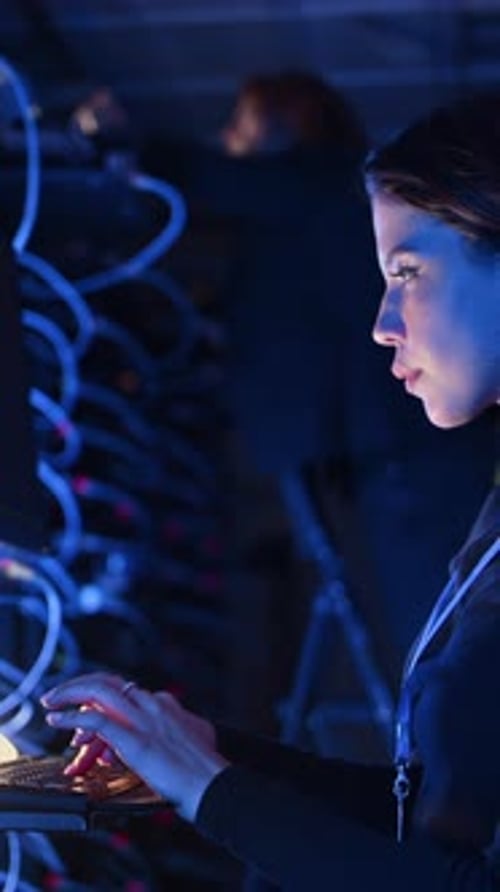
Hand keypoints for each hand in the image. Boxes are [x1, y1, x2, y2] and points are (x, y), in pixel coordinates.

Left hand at [40, 673, 228, 821]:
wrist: (214, 785)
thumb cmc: (205, 770)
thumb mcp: (196, 735)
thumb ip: (179, 725)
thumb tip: (173, 727)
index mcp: (165, 705)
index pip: (125, 691)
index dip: (99, 701)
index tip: (86, 718)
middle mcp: (153, 705)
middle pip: (108, 682)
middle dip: (78, 684)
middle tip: (58, 693)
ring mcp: (144, 721)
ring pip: (99, 692)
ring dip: (70, 692)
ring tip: (51, 701)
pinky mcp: (136, 741)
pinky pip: (96, 722)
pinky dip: (72, 718)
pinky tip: (57, 720)